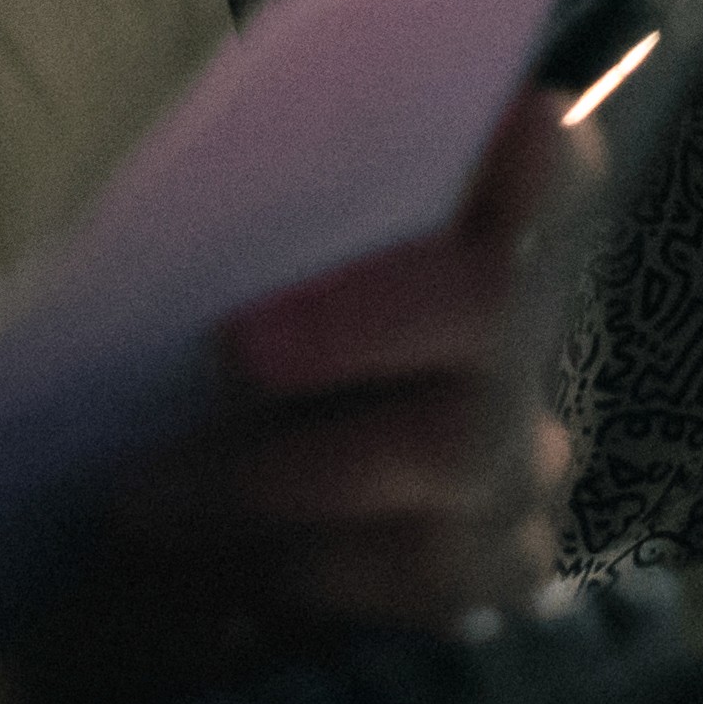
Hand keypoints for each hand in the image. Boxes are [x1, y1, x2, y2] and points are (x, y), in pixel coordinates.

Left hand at [23, 97, 590, 703]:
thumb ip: (238, 238)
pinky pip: (430, 573)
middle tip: (231, 347)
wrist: (161, 568)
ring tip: (150, 496)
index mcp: (472, 238)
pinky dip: (312, 571)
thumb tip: (198, 213)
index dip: (530, 151)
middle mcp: (524, 343)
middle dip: (364, 317)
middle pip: (499, 304)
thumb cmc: (183, 389)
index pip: (551, 168)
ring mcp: (522, 464)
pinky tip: (226, 570)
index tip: (486, 127)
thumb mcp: (202, 296)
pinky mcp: (497, 576)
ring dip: (284, 472)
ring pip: (456, 450)